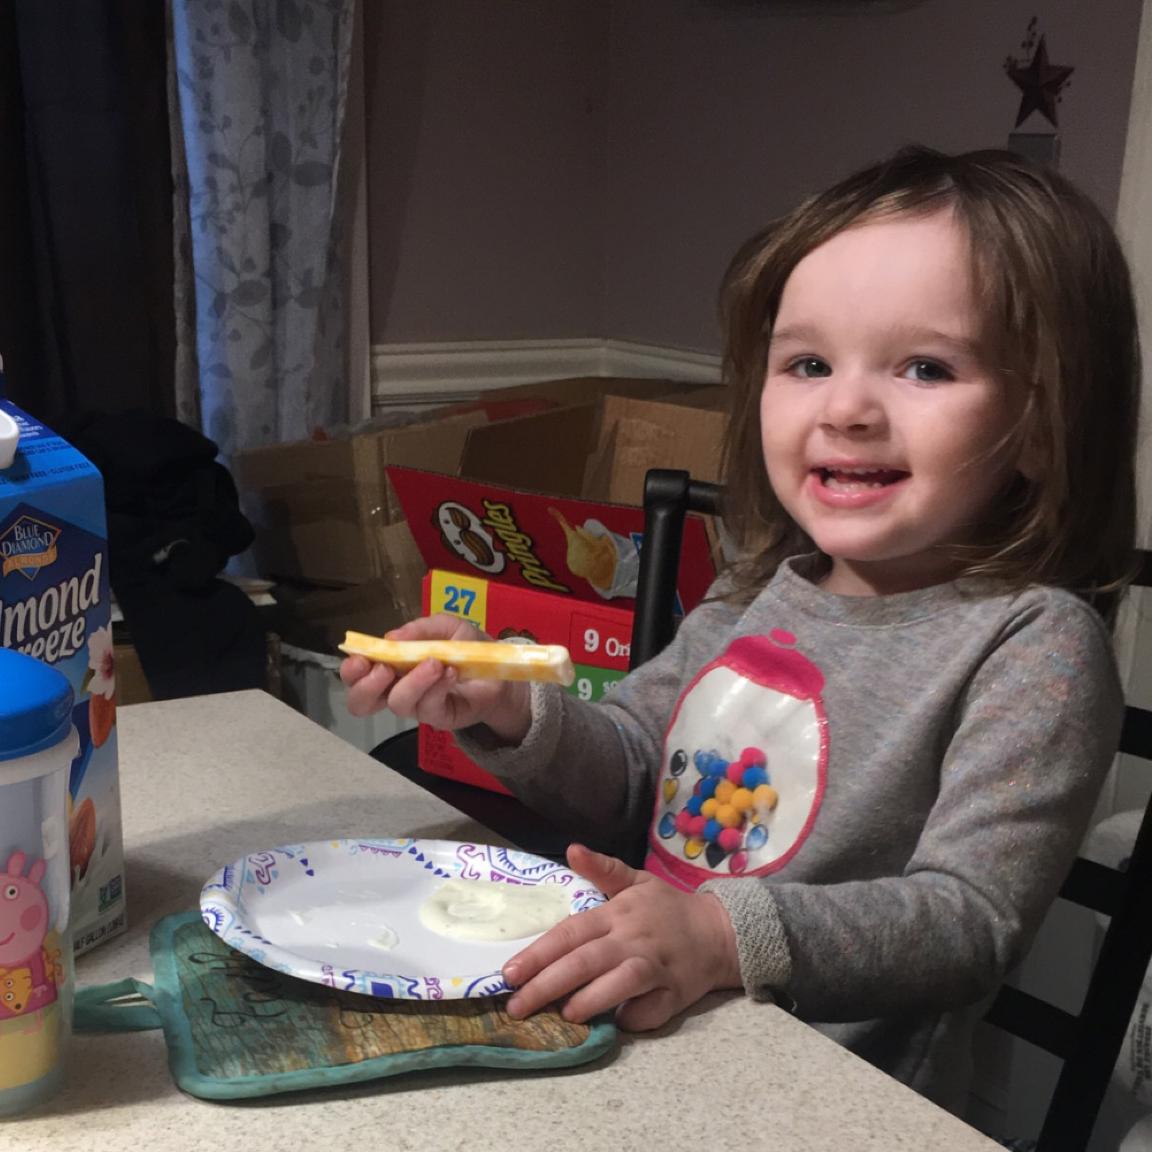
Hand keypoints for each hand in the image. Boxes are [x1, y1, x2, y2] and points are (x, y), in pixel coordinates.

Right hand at [339, 615, 530, 742]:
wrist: (501, 670)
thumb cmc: (467, 648)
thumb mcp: (446, 627)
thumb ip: (420, 628)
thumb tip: (391, 637)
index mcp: (392, 666)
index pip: (358, 675)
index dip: (351, 671)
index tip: (359, 658)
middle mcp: (398, 688)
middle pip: (362, 702)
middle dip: (365, 686)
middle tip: (382, 668)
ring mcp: (419, 706)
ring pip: (398, 703)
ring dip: (412, 681)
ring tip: (434, 663)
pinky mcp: (440, 718)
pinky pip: (429, 707)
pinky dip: (437, 686)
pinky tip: (450, 672)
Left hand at [503, 843, 741, 1029]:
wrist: (719, 931)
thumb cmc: (667, 908)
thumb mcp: (636, 881)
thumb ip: (602, 869)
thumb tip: (572, 849)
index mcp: (617, 913)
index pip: (570, 932)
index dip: (539, 953)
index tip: (509, 973)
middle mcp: (632, 939)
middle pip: (585, 961)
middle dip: (547, 985)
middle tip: (516, 1007)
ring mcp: (655, 966)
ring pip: (619, 984)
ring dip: (590, 1000)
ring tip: (564, 1015)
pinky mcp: (676, 993)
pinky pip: (652, 1010)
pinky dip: (634, 1018)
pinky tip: (616, 1024)